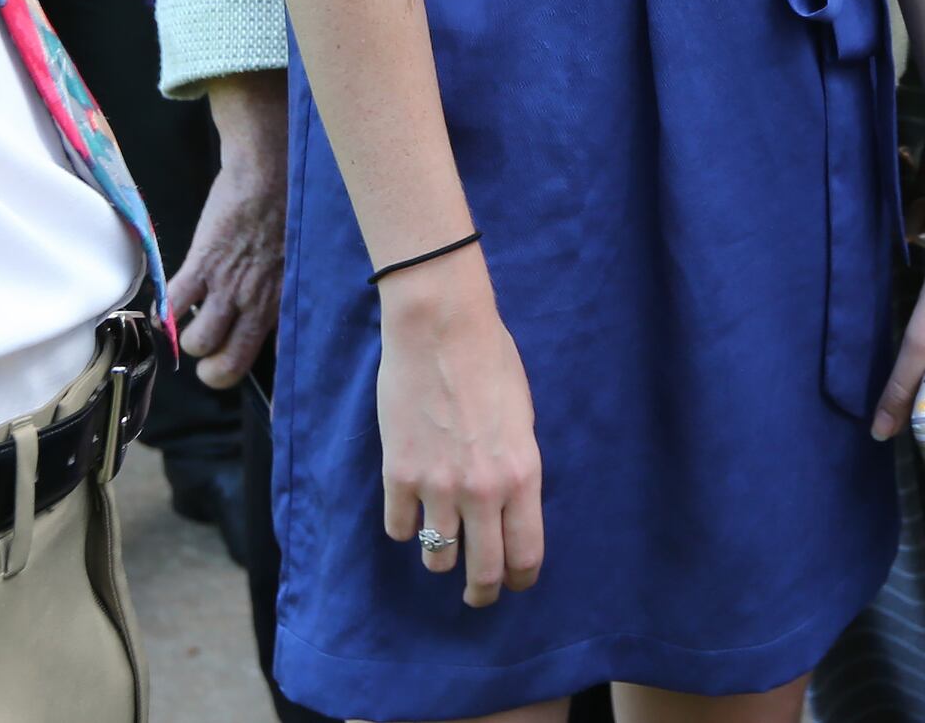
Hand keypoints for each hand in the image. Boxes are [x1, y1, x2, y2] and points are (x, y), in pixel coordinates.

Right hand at [170, 75, 288, 391]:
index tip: (243, 373)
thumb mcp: (300, 256)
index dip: (248, 372)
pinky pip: (173, 308)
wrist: (272, 163)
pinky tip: (168, 304)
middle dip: (213, 369)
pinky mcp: (201, 264)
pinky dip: (164, 312)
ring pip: (197, 344)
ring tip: (193, 319)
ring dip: (190, 338)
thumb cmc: (291, 204)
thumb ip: (285, 288)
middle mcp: (257, 303)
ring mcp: (228, 286)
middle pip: (226, 368)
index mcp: (284, 302)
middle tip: (210, 350)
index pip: (268, 358)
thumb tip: (275, 312)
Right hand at [376, 254, 544, 606]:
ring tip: (441, 546)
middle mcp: (482, 491)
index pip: (526, 554)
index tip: (515, 584)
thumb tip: (508, 504)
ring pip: (437, 558)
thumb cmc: (490, 362)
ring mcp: (437, 486)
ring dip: (440, 557)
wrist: (440, 329)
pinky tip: (409, 511)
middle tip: (477, 595)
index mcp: (522, 475)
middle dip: (482, 592)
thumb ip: (516, 468)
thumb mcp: (523, 419)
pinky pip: (399, 529)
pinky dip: (404, 527)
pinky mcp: (398, 475)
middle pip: (483, 572)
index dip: (521, 579)